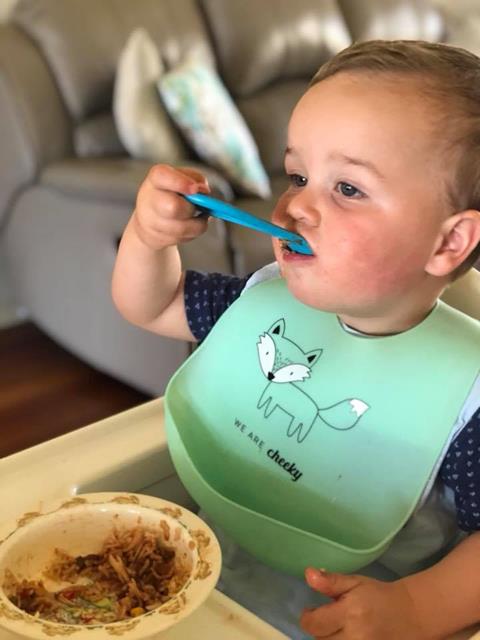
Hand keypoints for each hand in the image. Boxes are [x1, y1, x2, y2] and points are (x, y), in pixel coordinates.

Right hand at [133, 164, 210, 250]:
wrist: (149, 219)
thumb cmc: (170, 193)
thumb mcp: (181, 178)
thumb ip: (195, 178)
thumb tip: (205, 191)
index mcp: (156, 179)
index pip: (162, 176)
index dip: (180, 182)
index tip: (195, 188)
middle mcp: (150, 199)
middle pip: (173, 207)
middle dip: (191, 208)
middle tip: (198, 205)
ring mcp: (153, 222)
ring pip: (184, 227)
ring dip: (198, 222)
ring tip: (197, 214)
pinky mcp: (160, 238)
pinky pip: (188, 236)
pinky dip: (196, 230)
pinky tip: (191, 223)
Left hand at [300, 567, 427, 639]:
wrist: (410, 614)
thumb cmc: (378, 595)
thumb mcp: (355, 582)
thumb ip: (330, 581)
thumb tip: (308, 574)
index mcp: (349, 613)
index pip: (314, 624)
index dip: (307, 617)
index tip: (311, 610)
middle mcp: (354, 636)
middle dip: (319, 629)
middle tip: (327, 618)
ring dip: (329, 638)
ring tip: (337, 627)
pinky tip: (346, 634)